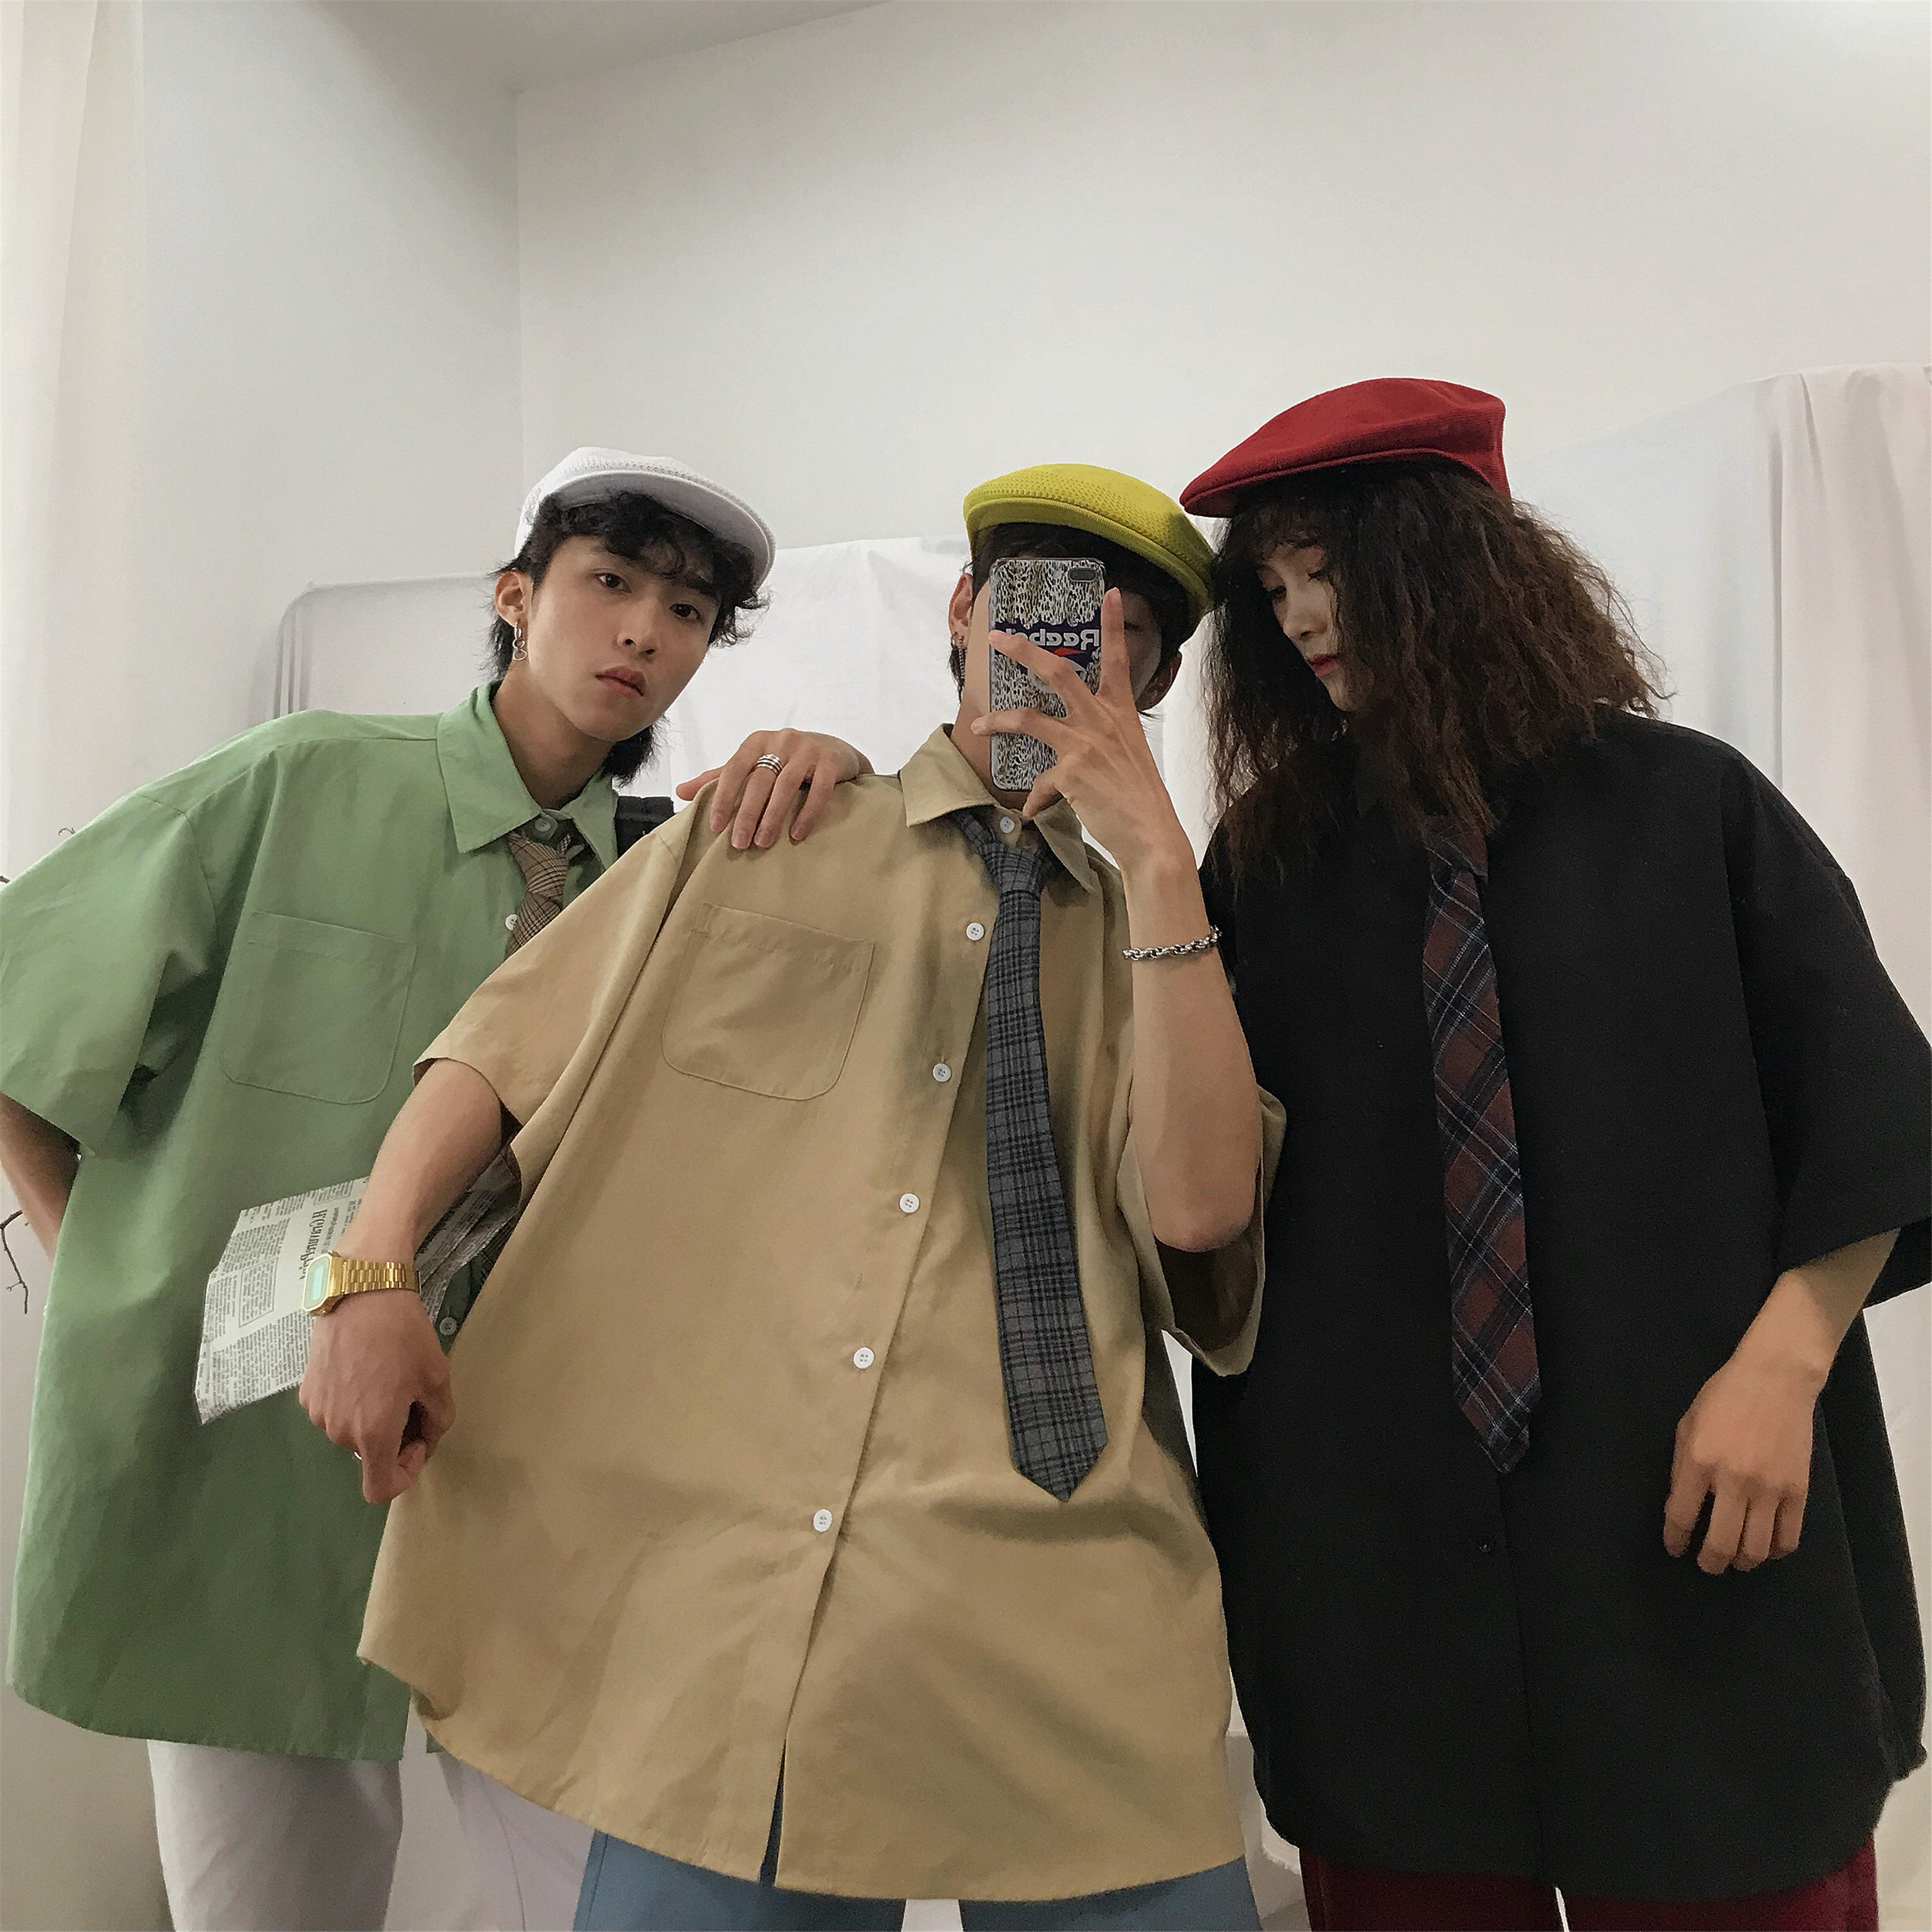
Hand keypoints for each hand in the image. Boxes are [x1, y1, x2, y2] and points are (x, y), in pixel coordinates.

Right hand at [299, 1289, 453, 1504]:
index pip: (380, 1489)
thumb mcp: (437, 1378)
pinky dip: (352, 1402)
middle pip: (371, 1454)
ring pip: (352, 1432)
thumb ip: (438, 1421)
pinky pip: (335, 1411)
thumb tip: (425, 1438)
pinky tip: (364, 1369)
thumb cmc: (405, 1336)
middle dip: (395, 1436)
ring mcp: (318, 1412)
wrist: (361, 1292)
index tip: (418, 1441)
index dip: (405, 1474)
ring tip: (388, 1378)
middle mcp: (338, 1431)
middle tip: (411, 1397)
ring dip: (372, 1418)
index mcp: (372, 1433)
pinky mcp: (306, 1392)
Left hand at [676, 731, 872, 848]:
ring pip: (786, 785)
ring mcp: (808, 749)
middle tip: (739, 843)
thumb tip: (680, 791)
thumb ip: (720, 777)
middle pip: (759, 780)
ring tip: (763, 843)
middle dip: (747, 814)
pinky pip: (818, 791)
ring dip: (772, 817)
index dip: (723, 798)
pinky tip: (796, 835)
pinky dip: (806, 814)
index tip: (715, 826)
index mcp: (757, 741)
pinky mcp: (831, 761)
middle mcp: (781, 740)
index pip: (733, 769)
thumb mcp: (753, 764)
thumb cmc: (787, 761)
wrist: (836, 751)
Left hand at [970, 589, 1186, 873]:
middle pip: (1058, 673)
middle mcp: (1102, 720)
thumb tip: (1068, 757)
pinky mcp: (1071, 771)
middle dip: (1023, 651)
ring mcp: (1085, 743)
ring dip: (998, 720)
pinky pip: (1040, 781)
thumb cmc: (1140, 797)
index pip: (1118, 659)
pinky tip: (1033, 811)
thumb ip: (1099, 742)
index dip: (1114, 625)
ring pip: (1029, 718)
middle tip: (998, 638)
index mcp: (1120, 712)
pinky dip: (1035, 798)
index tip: (1110, 593)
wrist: (1150, 833)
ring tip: (977, 724)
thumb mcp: (1127, 756)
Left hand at [1662, 1343, 1817, 1573]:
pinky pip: (1788, 1538)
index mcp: (1699, 1462)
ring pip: (1756, 1549)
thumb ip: (1681, 1468)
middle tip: (1706, 1564)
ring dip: (1742, 1562)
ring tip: (1734, 1558)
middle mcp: (1734, 1481)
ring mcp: (1770, 1489)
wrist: (1776, 1379)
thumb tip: (1679, 1508)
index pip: (1681, 1517)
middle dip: (1709, 1563)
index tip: (1675, 1548)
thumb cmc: (1724, 1397)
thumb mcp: (1687, 1425)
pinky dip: (1775, 1551)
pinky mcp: (1798, 1491)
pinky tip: (1765, 1547)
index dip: (1675, 1540)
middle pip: (1721, 1544)